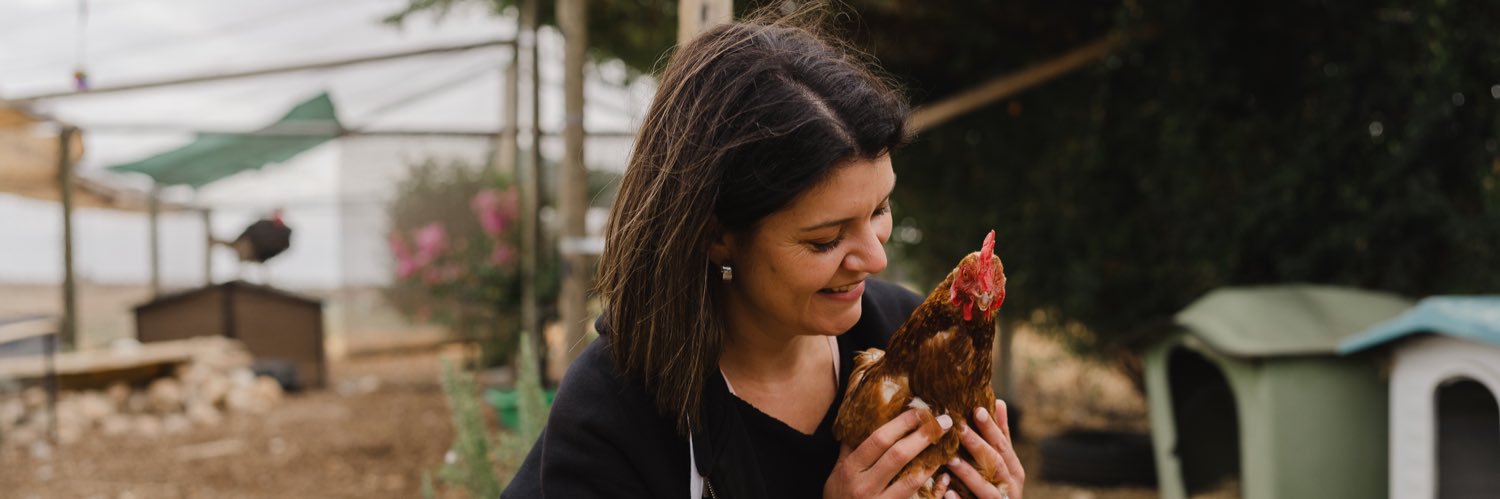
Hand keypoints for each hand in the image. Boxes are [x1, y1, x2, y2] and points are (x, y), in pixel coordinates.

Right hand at [825, 409, 952, 498]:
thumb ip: (851, 446)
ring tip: (947, 447)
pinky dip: (934, 489)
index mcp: (850, 469)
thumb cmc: (838, 496)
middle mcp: (865, 487)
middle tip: (945, 421)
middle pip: (898, 456)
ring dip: (933, 461)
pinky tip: (944, 476)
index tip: (920, 411)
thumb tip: (865, 416)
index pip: (879, 440)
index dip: (902, 423)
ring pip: (912, 480)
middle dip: (924, 436)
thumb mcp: (838, 470)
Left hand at [944, 399, 1024, 498]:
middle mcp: (1010, 485)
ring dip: (968, 473)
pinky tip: (948, 492)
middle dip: (977, 445)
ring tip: (950, 459)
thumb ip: (1001, 437)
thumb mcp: (1005, 462)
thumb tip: (1000, 402)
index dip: (991, 428)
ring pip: (985, 487)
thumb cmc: (999, 486)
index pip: (1002, 444)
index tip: (976, 409)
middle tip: (959, 428)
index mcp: (1014, 469)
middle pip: (995, 462)